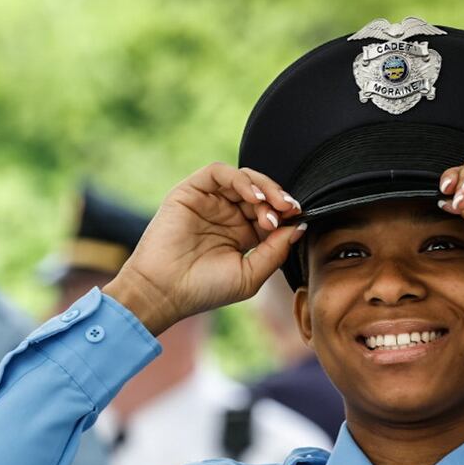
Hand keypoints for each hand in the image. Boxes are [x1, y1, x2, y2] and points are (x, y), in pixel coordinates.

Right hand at [102, 162, 304, 335]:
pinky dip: (240, 179)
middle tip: (288, 210)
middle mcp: (226, 215)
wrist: (164, 292)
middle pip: (261, 192)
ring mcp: (208, 202)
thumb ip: (276, 251)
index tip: (298, 219)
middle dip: (278, 199)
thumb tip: (300, 226)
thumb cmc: (203, 290)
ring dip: (263, 187)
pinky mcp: (190, 191)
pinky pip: (219, 172)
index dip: (286, 213)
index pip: (271, 213)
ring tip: (271, 205)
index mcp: (241, 235)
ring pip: (244, 178)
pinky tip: (252, 197)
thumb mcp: (251, 275)